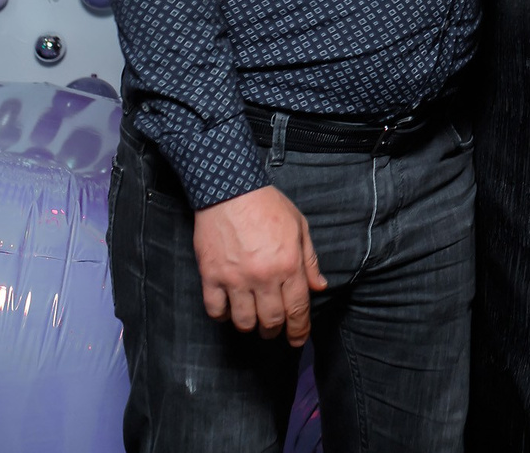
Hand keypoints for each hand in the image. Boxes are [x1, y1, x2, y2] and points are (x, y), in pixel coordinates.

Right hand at [194, 185, 327, 345]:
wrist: (229, 190)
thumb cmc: (268, 206)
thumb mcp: (299, 227)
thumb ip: (310, 261)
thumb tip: (319, 287)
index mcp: (289, 265)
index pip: (297, 308)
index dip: (299, 329)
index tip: (298, 339)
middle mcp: (263, 277)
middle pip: (271, 320)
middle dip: (275, 330)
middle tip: (274, 330)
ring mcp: (235, 279)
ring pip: (243, 321)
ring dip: (250, 326)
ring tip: (253, 321)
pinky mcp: (211, 277)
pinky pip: (216, 310)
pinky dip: (223, 316)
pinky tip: (229, 309)